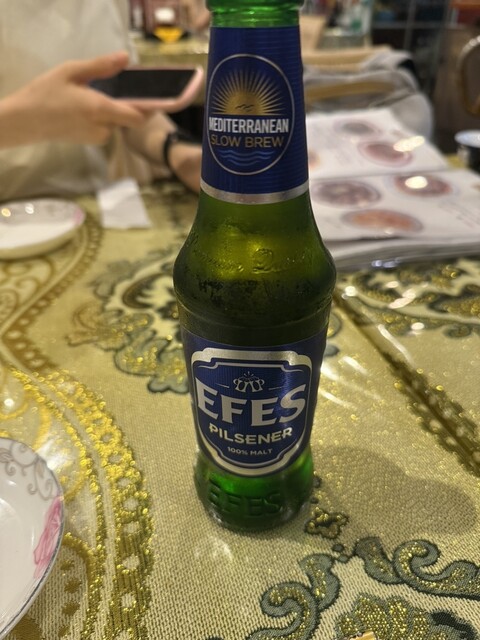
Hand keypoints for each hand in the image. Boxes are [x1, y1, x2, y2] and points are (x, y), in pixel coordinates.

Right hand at [0, 52, 146, 147]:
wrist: (27, 121)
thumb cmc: (46, 93)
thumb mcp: (71, 71)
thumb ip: (100, 66)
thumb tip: (126, 58)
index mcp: (100, 109)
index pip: (137, 116)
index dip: (150, 109)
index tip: (159, 99)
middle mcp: (103, 127)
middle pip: (130, 120)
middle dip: (131, 106)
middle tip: (125, 89)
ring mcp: (98, 137)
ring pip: (118, 124)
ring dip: (115, 112)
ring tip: (98, 96)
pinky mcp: (92, 142)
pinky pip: (107, 128)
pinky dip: (105, 118)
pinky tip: (89, 108)